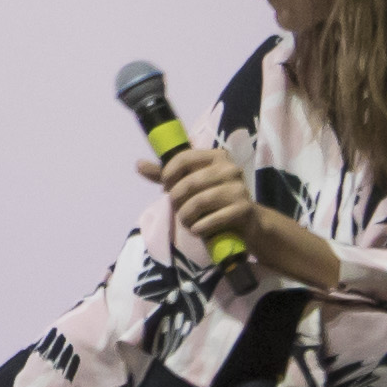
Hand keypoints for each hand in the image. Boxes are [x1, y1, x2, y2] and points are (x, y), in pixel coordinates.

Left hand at [142, 145, 308, 286]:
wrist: (247, 222)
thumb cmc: (214, 200)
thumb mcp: (191, 184)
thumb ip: (166, 175)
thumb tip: (138, 164)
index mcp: (217, 156)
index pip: (184, 157)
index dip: (168, 174)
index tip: (166, 188)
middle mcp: (230, 168)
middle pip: (190, 182)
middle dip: (177, 200)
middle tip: (178, 209)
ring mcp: (239, 188)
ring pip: (200, 201)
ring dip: (187, 216)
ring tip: (187, 222)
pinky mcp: (244, 209)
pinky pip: (213, 219)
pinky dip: (200, 228)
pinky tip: (198, 230)